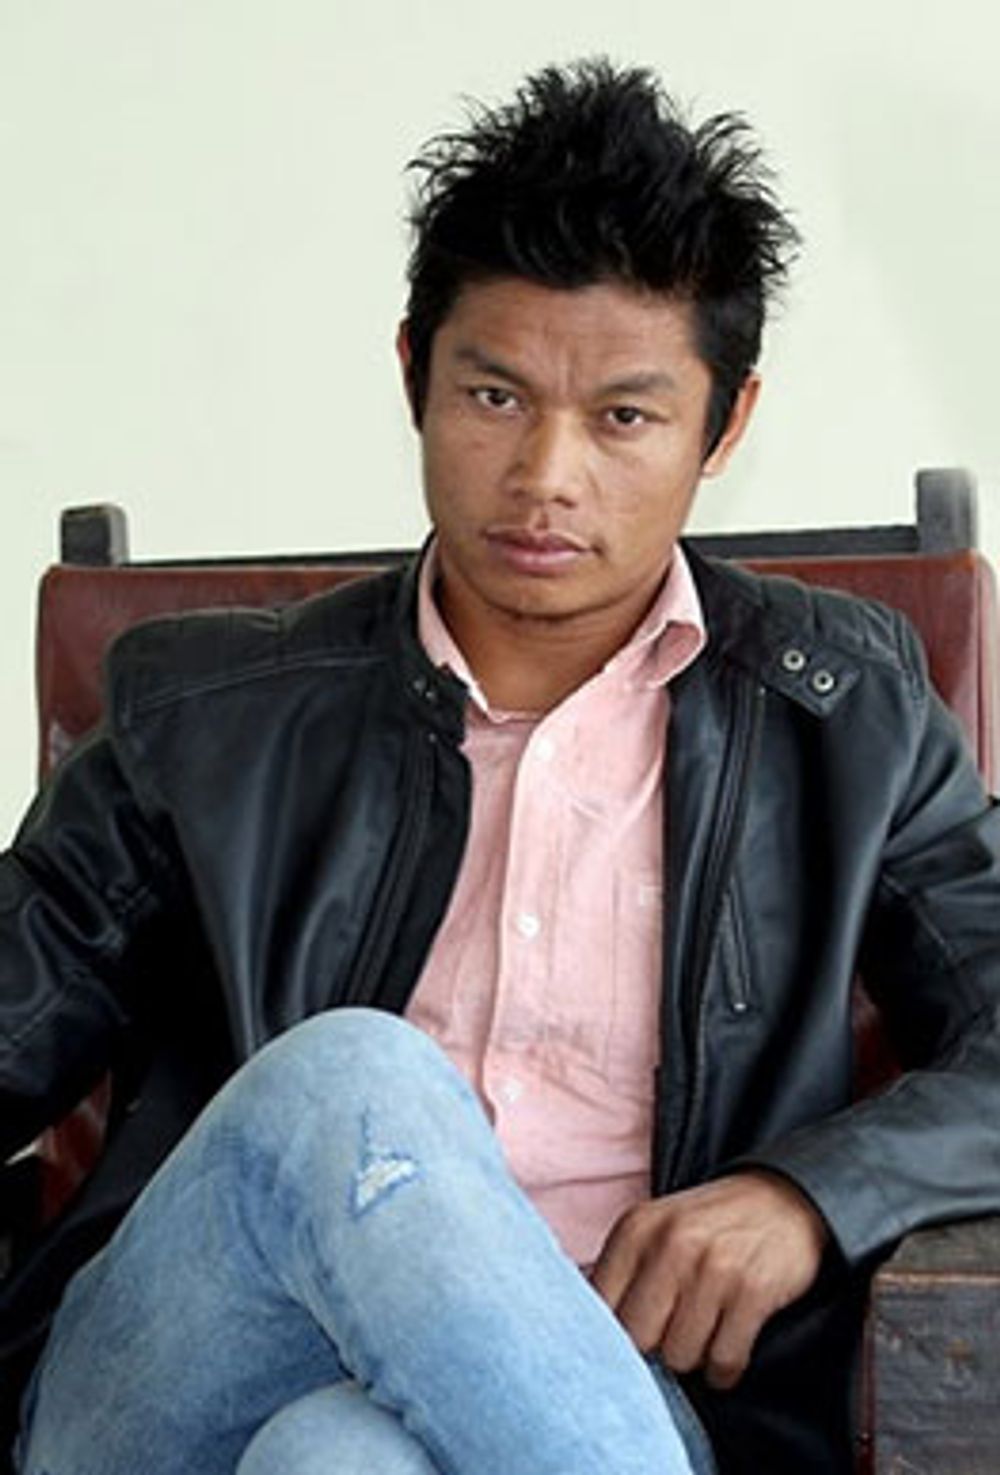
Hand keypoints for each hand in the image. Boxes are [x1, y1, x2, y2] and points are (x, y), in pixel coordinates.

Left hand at [589, 1171, 827, 1389]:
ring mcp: (713, 1268)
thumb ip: (621, 1272)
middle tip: (673, 1333)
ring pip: (680, 1356)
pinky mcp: (753, 1292)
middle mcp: (670, 1244)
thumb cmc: (710, 1226)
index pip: (598, 1306)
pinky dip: (724, 1369)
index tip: (628, 1336)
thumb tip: (584, 1331)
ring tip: (704, 1333)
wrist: (785, 1200)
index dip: (610, 1334)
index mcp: (636, 1228)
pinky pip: (724, 1361)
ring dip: (693, 1358)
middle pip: (637, 1338)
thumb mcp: (657, 1229)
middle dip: (654, 1348)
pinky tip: (728, 1345)